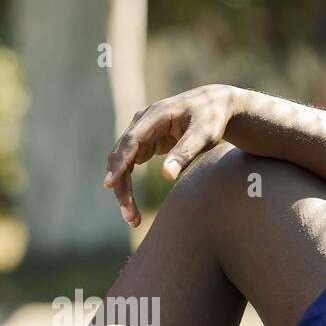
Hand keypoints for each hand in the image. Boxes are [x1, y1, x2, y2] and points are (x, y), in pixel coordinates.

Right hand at [104, 84, 240, 226]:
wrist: (214, 106)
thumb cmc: (211, 119)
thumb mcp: (205, 135)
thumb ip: (185, 153)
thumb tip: (167, 176)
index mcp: (156, 115)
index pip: (131, 141)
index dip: (120, 162)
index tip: (110, 183)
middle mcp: (142, 122)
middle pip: (121, 156)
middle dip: (121, 187)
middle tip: (130, 217)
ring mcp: (140, 132)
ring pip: (122, 163)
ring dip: (123, 190)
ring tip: (132, 218)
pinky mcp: (143, 143)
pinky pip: (128, 166)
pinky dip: (128, 185)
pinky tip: (132, 207)